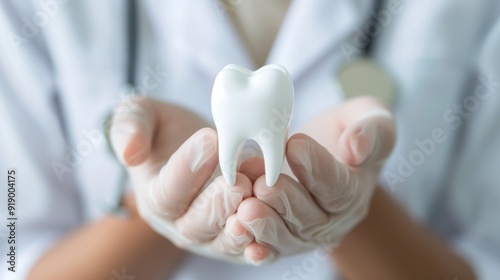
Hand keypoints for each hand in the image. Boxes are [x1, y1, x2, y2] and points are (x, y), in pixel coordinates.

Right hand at [109, 96, 268, 263]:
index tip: (210, 138)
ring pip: (224, 241)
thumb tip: (130, 153)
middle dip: (219, 202)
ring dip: (243, 224)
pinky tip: (270, 234)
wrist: (198, 148)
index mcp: (154, 197)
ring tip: (257, 198)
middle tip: (239, 180)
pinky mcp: (235, 241)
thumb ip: (130, 126)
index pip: (167, 191)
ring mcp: (209, 237)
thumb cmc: (168, 133)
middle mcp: (179, 225)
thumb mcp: (141, 116)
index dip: (187, 168)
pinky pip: (247, 250)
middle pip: (197, 224)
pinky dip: (260, 247)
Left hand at [236, 97, 395, 258]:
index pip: (338, 186)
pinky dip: (255, 246)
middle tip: (263, 184)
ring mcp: (306, 234)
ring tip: (246, 208)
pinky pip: (269, 248)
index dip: (316, 167)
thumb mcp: (370, 119)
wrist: (325, 153)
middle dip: (285, 201)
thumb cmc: (346, 133)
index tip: (294, 144)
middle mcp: (332, 220)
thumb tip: (356, 149)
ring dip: (265, 224)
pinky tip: (239, 233)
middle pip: (309, 218)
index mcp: (355, 191)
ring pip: (286, 237)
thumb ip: (372, 130)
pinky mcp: (282, 239)